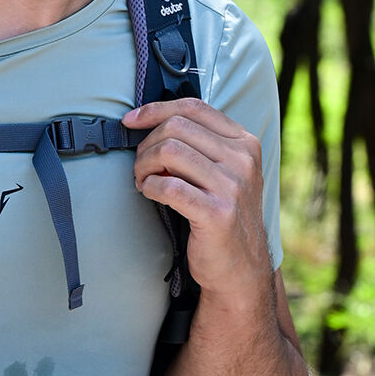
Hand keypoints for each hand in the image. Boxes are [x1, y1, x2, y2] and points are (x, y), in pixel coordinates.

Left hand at [123, 98, 272, 293]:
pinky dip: (149, 186)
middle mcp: (242, 161)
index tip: (130, 121)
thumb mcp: (224, 172)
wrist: (241, 267)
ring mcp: (233, 187)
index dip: (155, 110)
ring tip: (142, 181)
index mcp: (244, 143)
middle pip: (176, 127)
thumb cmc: (222, 215)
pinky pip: (168, 186)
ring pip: (169, 152)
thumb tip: (150, 121)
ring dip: (143, 165)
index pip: (193, 107)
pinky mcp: (217, 213)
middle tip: (140, 167)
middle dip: (146, 144)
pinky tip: (150, 193)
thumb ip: (200, 145)